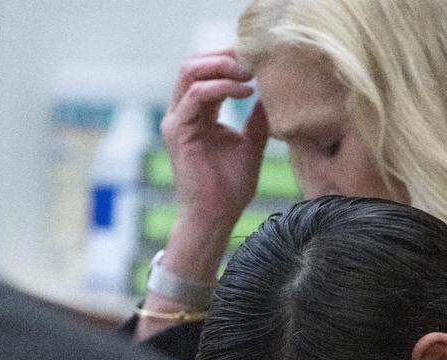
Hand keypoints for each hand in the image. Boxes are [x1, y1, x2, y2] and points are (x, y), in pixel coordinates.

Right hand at [162, 49, 267, 234]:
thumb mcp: (250, 145)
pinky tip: (245, 91)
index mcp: (197, 114)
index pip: (206, 73)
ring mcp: (177, 120)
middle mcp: (182, 113)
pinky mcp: (178, 131)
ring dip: (223, 66)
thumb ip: (256, 119)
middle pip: (195, 65)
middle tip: (253, 57)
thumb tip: (270, 94)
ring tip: (251, 72)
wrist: (217, 216)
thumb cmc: (230, 187)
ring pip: (191, 72)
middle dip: (224, 56)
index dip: (229, 60)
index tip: (257, 59)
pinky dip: (221, 87)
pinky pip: (197, 95)